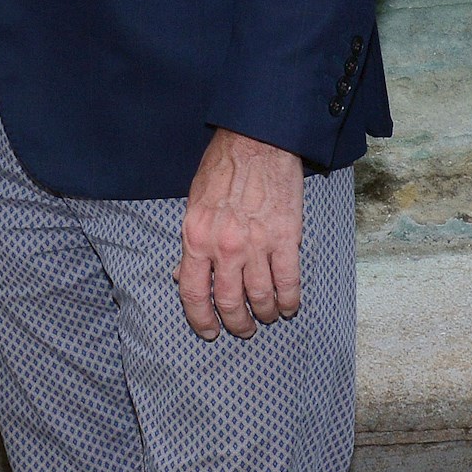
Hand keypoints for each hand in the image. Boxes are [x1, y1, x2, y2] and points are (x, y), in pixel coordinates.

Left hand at [179, 127, 305, 340]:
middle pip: (229, 302)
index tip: (209, 331)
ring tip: (266, 316)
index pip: (193, 293)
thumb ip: (190, 244)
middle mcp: (224, 247)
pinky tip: (288, 306)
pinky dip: (289, 300)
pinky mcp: (286, 239)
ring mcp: (257, 244)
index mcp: (196, 237)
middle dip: (236, 323)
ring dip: (264, 313)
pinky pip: (288, 282)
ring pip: (260, 298)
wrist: (257, 140)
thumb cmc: (223, 168)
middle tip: (242, 329)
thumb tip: (182, 276)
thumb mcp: (193, 205)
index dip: (200, 319)